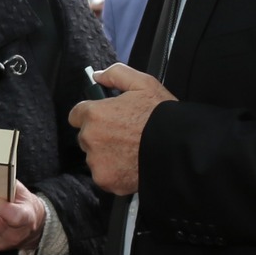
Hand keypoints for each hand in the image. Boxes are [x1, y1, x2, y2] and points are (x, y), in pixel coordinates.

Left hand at [68, 64, 174, 193]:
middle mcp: (90, 138)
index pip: (76, 115)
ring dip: (107, 155)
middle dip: (101, 136)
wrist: (178, 149)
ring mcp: (96, 161)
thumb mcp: (143, 84)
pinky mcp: (105, 180)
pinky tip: (131, 165)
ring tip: (131, 151)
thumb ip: (116, 74)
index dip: (93, 115)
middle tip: (125, 135)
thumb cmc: (162, 117)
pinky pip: (104, 176)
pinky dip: (115, 173)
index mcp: (94, 114)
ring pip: (95, 158)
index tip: (106, 119)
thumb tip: (97, 76)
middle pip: (86, 137)